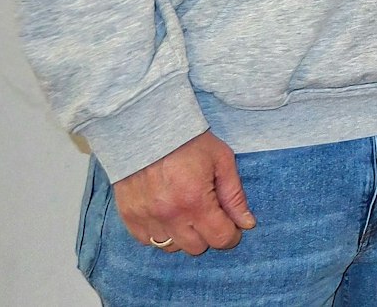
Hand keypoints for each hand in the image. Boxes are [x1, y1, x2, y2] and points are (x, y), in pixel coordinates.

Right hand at [113, 131, 254, 255]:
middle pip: (196, 248)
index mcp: (195, 201)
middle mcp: (169, 215)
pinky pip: (147, 240)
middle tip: (209, 214)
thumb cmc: (189, 141)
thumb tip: (247, 224)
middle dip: (208, 234)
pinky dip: (159, 231)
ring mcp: (146, 218)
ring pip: (171, 247)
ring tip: (186, 212)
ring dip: (183, 235)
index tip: (233, 226)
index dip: (232, 235)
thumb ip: (234, 196)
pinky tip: (166, 213)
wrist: (145, 128)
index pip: (220, 239)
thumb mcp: (222, 161)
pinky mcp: (129, 217)